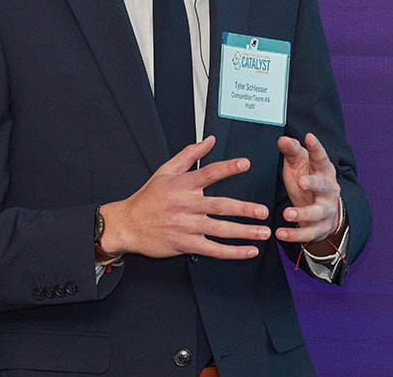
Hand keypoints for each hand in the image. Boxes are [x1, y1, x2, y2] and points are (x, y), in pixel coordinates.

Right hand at [100, 136, 270, 259]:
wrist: (129, 224)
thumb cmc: (149, 197)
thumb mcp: (166, 170)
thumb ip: (190, 154)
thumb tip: (209, 140)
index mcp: (182, 185)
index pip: (208, 173)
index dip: (227, 168)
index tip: (245, 164)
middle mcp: (186, 205)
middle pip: (220, 206)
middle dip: (244, 209)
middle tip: (263, 211)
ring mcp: (186, 226)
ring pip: (220, 230)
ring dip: (244, 232)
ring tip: (263, 231)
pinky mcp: (186, 244)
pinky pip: (214, 250)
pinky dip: (233, 252)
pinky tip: (248, 251)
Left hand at [275, 133, 341, 250]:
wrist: (323, 210)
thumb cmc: (307, 179)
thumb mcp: (298, 163)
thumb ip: (291, 150)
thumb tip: (282, 139)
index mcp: (324, 170)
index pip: (321, 157)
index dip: (316, 147)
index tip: (309, 136)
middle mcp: (329, 190)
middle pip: (324, 186)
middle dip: (314, 184)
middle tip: (301, 182)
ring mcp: (327, 210)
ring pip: (317, 212)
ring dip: (302, 213)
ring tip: (286, 214)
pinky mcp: (320, 228)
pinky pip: (309, 233)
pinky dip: (295, 235)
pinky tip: (280, 233)